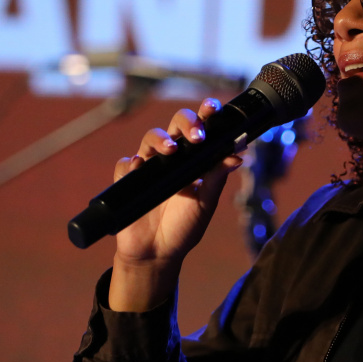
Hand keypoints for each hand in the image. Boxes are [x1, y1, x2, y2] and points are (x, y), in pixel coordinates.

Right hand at [107, 99, 243, 310]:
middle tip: (197, 135)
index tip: (212, 108)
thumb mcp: (205, 204)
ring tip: (171, 150)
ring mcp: (149, 167)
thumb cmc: (184, 227)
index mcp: (193, 160)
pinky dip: (132, 163)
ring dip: (160, 139)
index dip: (205, 115)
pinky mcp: (128, 181)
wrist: (158, 253)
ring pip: (150, 138)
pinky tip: (140, 166)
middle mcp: (171, 158)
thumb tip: (237, 155)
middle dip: (186, 123)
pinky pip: (126, 164)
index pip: (199, 130)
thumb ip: (217, 178)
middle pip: (175, 126)